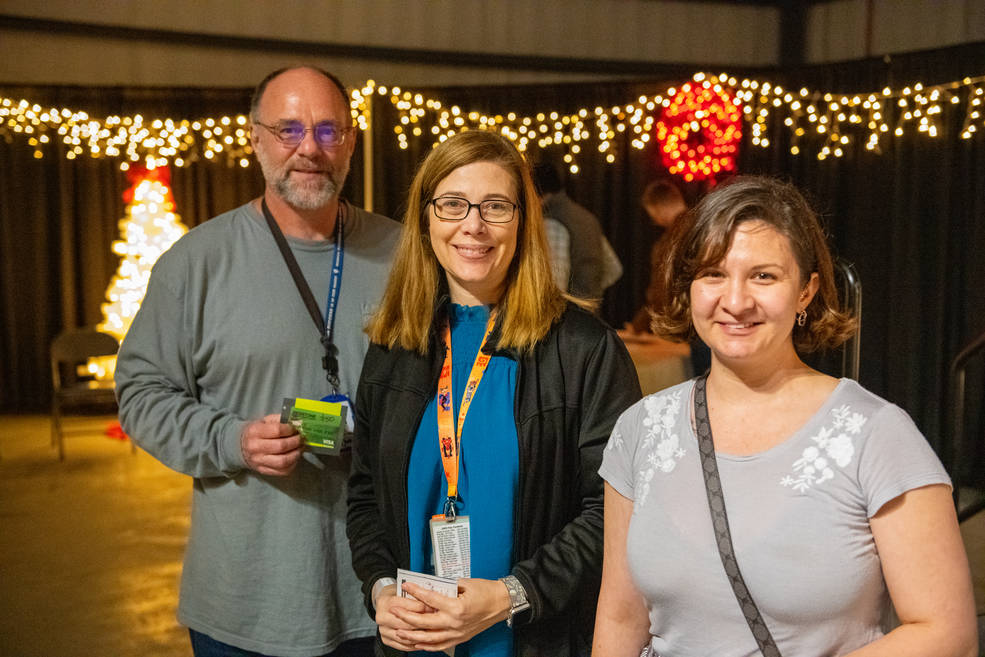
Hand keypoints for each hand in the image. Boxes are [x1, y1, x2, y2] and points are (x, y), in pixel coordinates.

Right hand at [240, 413, 303, 474]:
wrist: (240, 446)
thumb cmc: (257, 431)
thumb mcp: (264, 421)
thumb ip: (280, 420)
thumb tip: (297, 422)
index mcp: (255, 432)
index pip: (277, 430)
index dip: (290, 429)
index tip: (296, 428)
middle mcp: (255, 448)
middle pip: (281, 446)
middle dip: (296, 441)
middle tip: (301, 438)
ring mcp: (259, 461)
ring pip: (283, 461)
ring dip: (296, 454)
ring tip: (300, 447)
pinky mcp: (263, 471)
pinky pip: (283, 471)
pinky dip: (293, 464)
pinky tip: (295, 456)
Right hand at [375, 584, 435, 651]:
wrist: (383, 602)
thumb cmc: (395, 595)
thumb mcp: (404, 590)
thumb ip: (415, 596)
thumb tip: (432, 603)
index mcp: (386, 602)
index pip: (407, 607)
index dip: (423, 607)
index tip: (433, 607)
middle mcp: (382, 617)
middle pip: (406, 623)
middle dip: (423, 623)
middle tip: (435, 621)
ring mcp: (383, 629)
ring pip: (405, 636)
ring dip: (420, 636)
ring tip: (431, 632)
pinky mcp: (385, 639)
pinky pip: (402, 645)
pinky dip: (414, 644)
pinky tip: (423, 640)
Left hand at [392, 578, 511, 651]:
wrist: (502, 603)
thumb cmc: (486, 591)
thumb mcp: (466, 583)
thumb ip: (447, 585)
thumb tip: (431, 585)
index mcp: (456, 606)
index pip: (430, 599)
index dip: (416, 591)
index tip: (406, 585)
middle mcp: (455, 622)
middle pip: (424, 622)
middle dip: (406, 616)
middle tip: (395, 610)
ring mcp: (457, 633)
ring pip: (429, 638)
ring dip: (412, 635)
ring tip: (399, 630)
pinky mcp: (459, 638)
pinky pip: (439, 646)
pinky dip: (426, 645)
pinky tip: (416, 642)